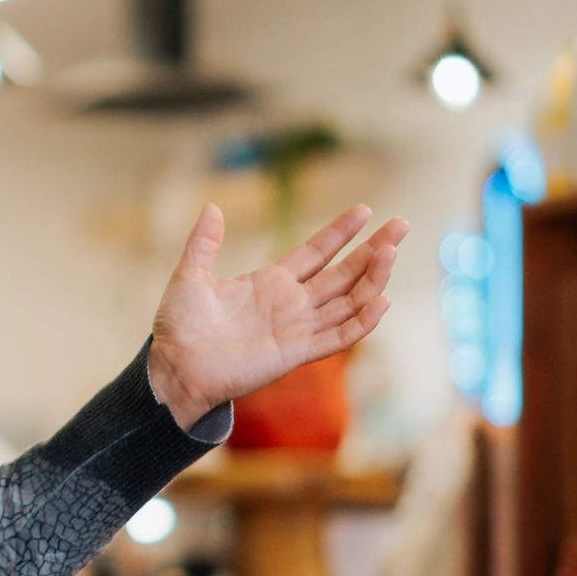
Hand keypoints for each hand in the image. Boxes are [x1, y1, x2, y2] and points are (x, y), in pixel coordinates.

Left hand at [147, 204, 407, 432]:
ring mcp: (297, 329)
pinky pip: (338, 336)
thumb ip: (203, 243)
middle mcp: (290, 305)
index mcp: (269, 283)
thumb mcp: (189, 276)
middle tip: (402, 224)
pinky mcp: (296, 353)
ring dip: (373, 279)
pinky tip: (381, 300)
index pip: (316, 253)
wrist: (174, 369)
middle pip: (343, 274)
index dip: (340, 232)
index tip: (364, 210)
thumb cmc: (179, 329)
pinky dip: (362, 322)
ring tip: (393, 252)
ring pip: (348, 301)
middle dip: (374, 250)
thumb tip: (212, 206)